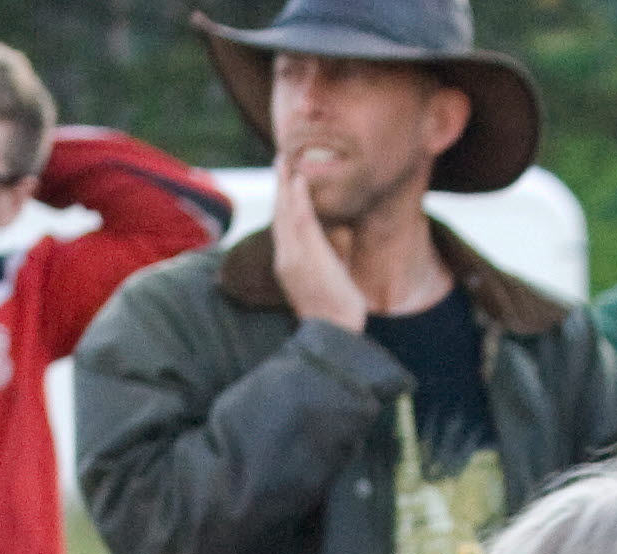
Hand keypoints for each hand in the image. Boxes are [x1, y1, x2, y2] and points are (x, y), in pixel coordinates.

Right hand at [270, 149, 367, 330]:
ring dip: (285, 184)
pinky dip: (298, 199)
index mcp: (288, 263)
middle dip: (279, 185)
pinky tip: (300, 181)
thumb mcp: (330, 278)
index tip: (285, 180)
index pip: (282, 225)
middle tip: (279, 159)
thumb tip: (338, 241)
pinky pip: (301, 221)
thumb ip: (329, 257)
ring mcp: (294, 257)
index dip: (282, 200)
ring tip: (285, 160)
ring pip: (285, 213)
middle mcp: (286, 258)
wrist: (335, 331)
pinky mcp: (307, 257)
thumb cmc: (336, 311)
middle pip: (278, 214)